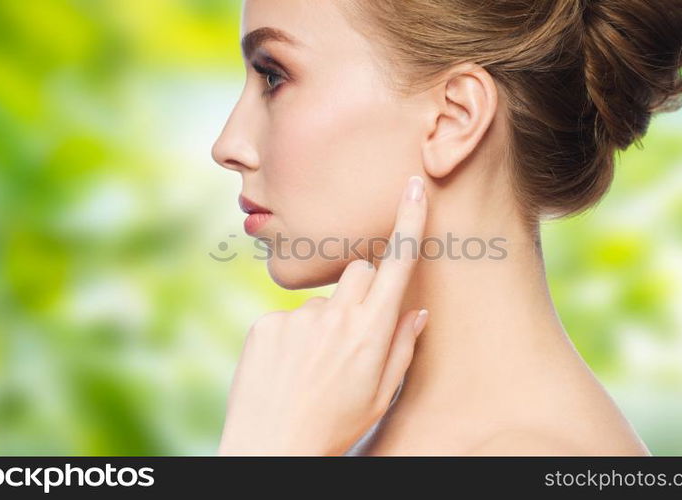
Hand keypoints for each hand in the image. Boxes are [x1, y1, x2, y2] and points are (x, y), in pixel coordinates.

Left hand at [217, 175, 429, 455]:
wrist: (271, 449)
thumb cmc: (334, 427)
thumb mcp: (381, 395)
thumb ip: (401, 347)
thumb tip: (416, 311)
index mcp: (370, 332)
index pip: (396, 265)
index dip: (407, 222)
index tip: (411, 186)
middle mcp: (335, 317)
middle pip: (357, 270)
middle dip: (362, 287)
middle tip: (355, 329)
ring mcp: (296, 318)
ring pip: (322, 300)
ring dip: (325, 321)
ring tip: (314, 366)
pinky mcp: (265, 325)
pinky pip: (288, 317)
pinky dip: (292, 337)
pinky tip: (288, 370)